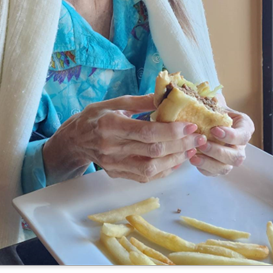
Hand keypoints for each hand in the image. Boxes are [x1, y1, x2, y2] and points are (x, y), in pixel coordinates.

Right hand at [43, 94, 206, 184]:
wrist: (74, 141)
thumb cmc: (94, 117)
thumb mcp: (112, 102)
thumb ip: (138, 101)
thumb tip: (164, 96)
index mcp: (110, 126)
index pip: (147, 132)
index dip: (171, 130)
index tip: (190, 125)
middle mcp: (112, 148)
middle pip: (152, 151)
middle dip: (180, 145)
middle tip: (199, 137)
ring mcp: (114, 165)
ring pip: (151, 168)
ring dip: (175, 160)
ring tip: (191, 149)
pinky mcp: (117, 174)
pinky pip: (144, 177)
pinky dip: (163, 170)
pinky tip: (176, 160)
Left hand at [189, 99, 254, 176]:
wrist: (205, 118)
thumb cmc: (211, 109)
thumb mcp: (214, 102)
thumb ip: (211, 99)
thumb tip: (198, 93)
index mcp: (244, 127)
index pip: (243, 135)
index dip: (231, 135)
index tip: (214, 129)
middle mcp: (241, 145)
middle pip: (237, 156)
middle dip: (218, 151)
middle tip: (201, 143)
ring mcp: (230, 158)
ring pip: (226, 168)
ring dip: (209, 162)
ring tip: (193, 155)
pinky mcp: (219, 166)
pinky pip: (214, 172)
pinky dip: (204, 168)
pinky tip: (193, 159)